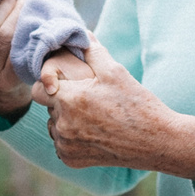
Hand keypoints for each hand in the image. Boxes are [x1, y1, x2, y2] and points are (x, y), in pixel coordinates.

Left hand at [39, 39, 194, 180]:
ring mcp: (66, 145)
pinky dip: (72, 139)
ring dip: (66, 121)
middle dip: (63, 102)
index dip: (50, 84)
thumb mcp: (116, 71)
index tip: (67, 84)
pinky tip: (94, 133)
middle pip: (48, 108)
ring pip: (53, 126)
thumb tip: (81, 34)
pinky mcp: (71, 160)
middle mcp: (62, 125)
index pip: (38, 88)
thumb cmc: (137, 104)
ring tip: (93, 117)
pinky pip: (61, 144)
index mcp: (69, 100)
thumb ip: (93, 51)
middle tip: (89, 100)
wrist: (156, 141)